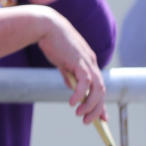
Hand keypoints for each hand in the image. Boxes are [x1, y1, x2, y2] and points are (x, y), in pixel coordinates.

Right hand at [37, 8, 106, 123]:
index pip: (98, 85)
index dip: (99, 101)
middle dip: (97, 108)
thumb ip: (68, 72)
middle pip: (101, 90)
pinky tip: (72, 102)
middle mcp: (91, 62)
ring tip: (80, 115)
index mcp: (87, 60)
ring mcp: (87, 62)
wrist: (44, 24)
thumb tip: (71, 87)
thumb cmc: (50, 38)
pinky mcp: (79, 62)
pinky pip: (85, 83)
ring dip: (90, 105)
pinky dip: (80, 95)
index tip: (100, 115)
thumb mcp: (61, 58)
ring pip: (97, 89)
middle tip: (89, 121)